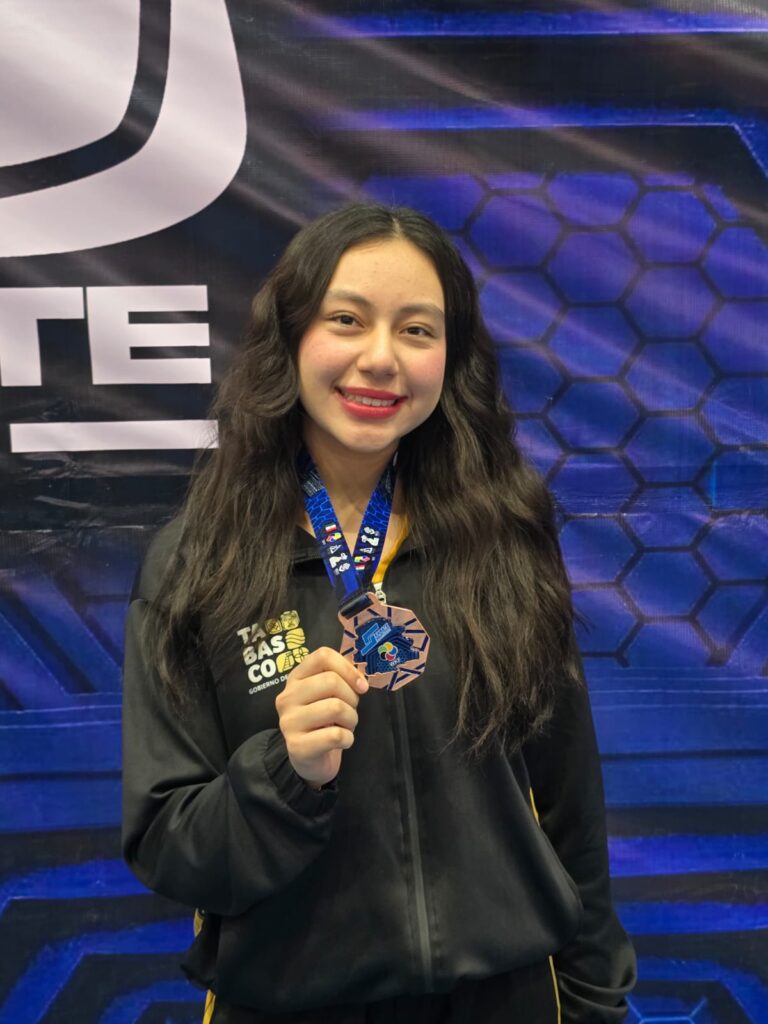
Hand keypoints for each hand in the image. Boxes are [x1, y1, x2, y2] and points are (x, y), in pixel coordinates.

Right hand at [275, 647, 367, 788]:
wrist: (310, 760)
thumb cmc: (323, 721)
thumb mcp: (327, 695)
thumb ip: (340, 679)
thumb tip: (361, 679)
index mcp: (296, 678)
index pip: (322, 656)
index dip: (348, 668)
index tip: (361, 686)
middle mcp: (287, 697)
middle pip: (331, 681)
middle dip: (352, 698)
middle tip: (350, 710)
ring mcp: (289, 722)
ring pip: (336, 707)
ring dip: (351, 719)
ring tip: (345, 725)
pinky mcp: (297, 746)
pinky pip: (336, 735)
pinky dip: (348, 738)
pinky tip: (342, 741)